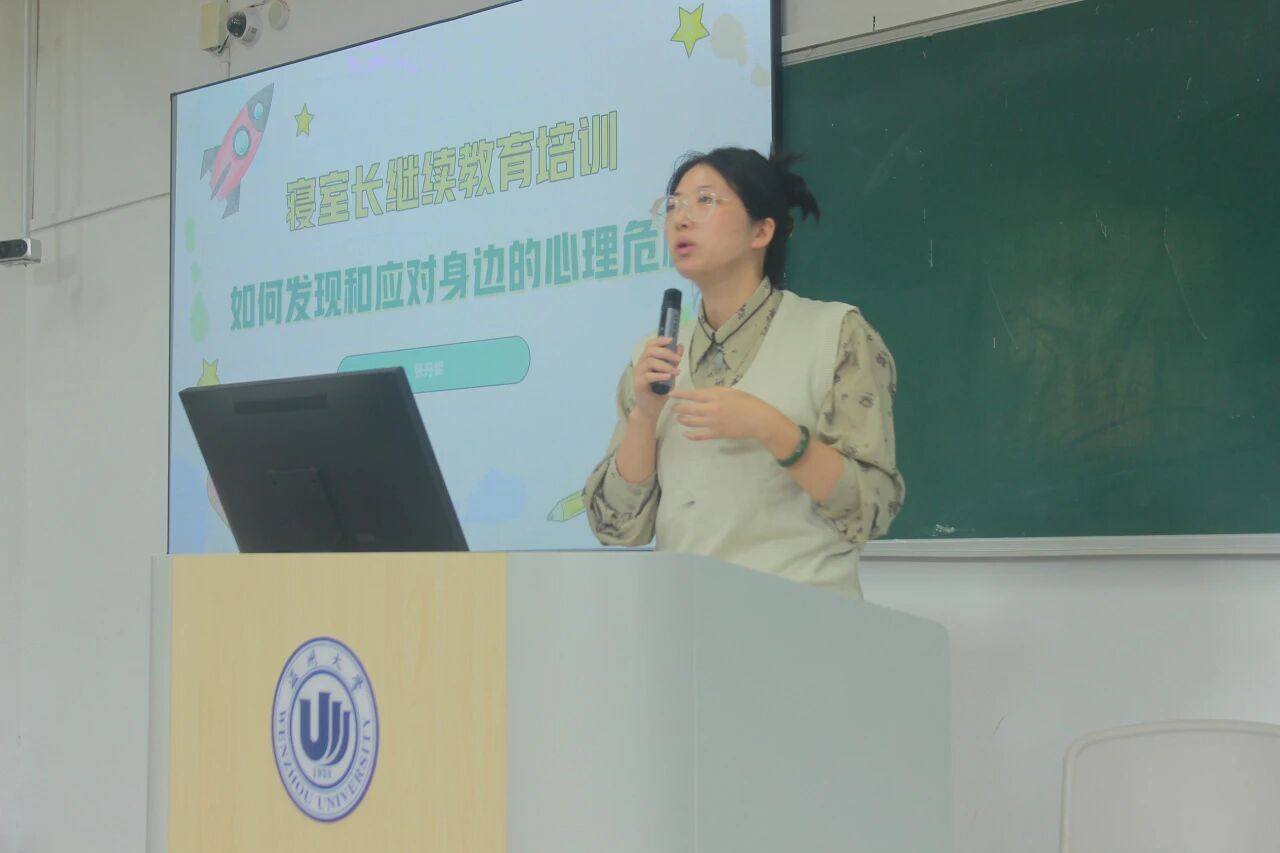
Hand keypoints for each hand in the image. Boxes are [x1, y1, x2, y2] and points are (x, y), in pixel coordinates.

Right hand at [631, 337, 684, 422]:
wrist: (651, 409)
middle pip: (650, 351)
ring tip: (676, 372)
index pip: (650, 344)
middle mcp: (640, 365)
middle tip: (678, 359)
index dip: (660, 340)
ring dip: (665, 365)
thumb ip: (673, 361)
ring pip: (649, 362)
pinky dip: (660, 375)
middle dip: (666, 353)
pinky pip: (648, 376)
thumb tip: (680, 346)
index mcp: (646, 360)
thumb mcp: (670, 373)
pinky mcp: (638, 384)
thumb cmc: (660, 391)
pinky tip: (669, 377)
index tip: (671, 340)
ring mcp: (638, 374)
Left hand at [669, 386, 786, 443]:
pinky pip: (700, 435)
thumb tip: (702, 395)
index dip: (680, 394)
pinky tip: (685, 434)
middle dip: (678, 408)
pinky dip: (691, 435)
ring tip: (679, 418)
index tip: (671, 394)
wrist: (758, 419)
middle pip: (689, 409)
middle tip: (673, 408)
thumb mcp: (731, 391)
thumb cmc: (747, 402)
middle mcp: (711, 409)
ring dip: (682, 420)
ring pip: (691, 422)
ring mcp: (713, 422)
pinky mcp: (717, 433)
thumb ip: (715, 392)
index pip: (692, 395)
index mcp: (715, 396)